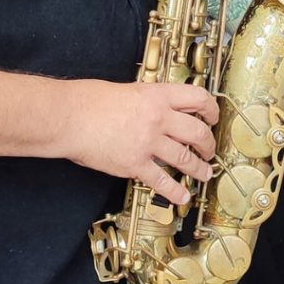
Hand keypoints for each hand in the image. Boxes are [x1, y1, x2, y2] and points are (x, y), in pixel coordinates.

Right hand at [63, 79, 218, 204]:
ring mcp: (148, 142)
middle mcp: (158, 118)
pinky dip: (175, 190)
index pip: (198, 99)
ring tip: (204, 173)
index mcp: (158, 95)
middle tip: (210, 150)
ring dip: (199, 168)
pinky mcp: (134, 164)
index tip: (213, 116)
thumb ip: (151, 100)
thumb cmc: (91, 100)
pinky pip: (162, 180)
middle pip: (197, 131)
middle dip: (208, 143)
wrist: (70, 117)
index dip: (211, 109)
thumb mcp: (130, 89)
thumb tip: (164, 108)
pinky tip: (183, 194)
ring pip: (185, 158)